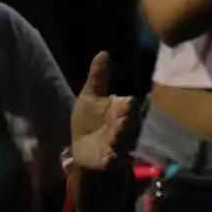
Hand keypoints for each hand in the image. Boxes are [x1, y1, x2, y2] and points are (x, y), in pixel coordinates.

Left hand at [71, 53, 131, 172]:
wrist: (81, 149)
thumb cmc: (88, 120)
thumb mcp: (90, 96)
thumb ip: (98, 77)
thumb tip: (103, 52)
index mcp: (121, 108)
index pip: (131, 103)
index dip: (129, 104)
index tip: (127, 100)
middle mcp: (125, 125)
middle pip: (131, 121)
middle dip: (127, 118)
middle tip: (125, 112)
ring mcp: (120, 143)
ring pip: (125, 138)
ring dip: (121, 135)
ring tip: (117, 132)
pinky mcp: (112, 159)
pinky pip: (115, 158)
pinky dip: (114, 156)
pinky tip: (110, 155)